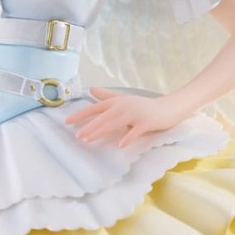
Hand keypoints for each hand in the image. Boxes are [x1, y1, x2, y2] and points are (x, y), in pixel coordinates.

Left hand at [65, 87, 188, 148]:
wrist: (167, 108)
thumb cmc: (143, 106)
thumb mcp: (123, 100)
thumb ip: (107, 96)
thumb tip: (90, 89)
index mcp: (116, 102)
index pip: (95, 108)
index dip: (81, 115)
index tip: (67, 122)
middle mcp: (123, 106)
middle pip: (102, 117)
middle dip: (89, 126)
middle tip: (77, 136)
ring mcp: (135, 114)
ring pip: (114, 123)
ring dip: (101, 131)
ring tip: (89, 139)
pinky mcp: (146, 122)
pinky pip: (135, 131)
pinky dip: (128, 137)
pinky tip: (120, 145)